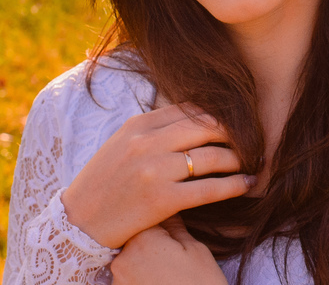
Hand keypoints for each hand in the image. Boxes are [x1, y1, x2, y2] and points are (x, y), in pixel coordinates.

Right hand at [60, 102, 253, 248]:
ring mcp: (155, 171)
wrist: (80, 221)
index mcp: (138, 125)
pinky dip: (233, 185)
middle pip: (207, 127)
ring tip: (248, 164)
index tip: (233, 126)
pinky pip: (208, 189)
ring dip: (236, 160)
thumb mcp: (122, 143)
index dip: (218, 116)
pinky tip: (245, 185)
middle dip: (233, 134)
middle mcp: (147, 142)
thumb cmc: (104, 182)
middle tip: (248, 143)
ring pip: (211, 156)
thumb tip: (193, 118)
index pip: (190, 109)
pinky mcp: (162, 200)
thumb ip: (153, 129)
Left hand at [111, 215, 227, 284]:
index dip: (162, 223)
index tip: (173, 236)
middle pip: (135, 238)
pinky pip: (127, 279)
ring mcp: (118, 281)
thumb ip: (176, 227)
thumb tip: (168, 208)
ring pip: (130, 260)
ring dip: (144, 264)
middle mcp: (123, 258)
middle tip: (173, 259)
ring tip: (167, 277)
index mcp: (144, 238)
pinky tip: (159, 284)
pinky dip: (140, 281)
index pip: (147, 216)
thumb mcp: (196, 251)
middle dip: (151, 244)